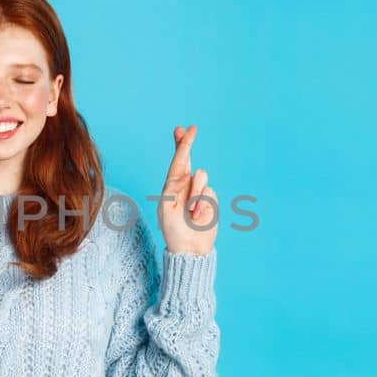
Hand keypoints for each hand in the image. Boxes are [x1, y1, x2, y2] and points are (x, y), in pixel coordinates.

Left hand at [156, 125, 217, 254]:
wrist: (189, 248)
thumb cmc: (173, 230)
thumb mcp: (166, 207)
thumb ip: (173, 188)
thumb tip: (187, 173)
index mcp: (171, 186)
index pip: (176, 161)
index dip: (180, 144)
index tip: (182, 128)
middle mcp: (185, 185)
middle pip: (188, 159)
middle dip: (187, 143)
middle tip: (192, 128)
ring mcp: (199, 192)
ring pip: (201, 177)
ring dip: (195, 195)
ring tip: (190, 212)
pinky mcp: (210, 200)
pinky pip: (209, 192)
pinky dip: (203, 205)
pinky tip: (198, 217)